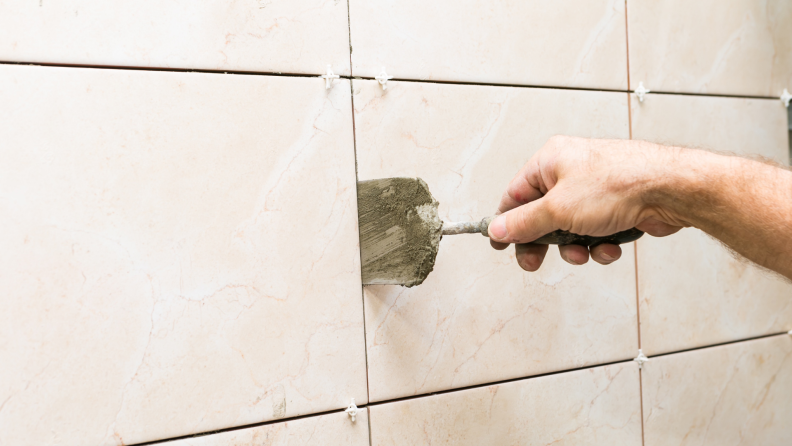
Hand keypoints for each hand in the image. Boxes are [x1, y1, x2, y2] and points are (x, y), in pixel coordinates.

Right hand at [488, 136, 686, 270]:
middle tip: (534, 262)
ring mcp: (593, 189)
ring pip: (569, 228)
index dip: (506, 221)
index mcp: (550, 161)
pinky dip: (599, 244)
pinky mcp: (614, 206)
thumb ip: (524, 223)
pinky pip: (594, 231)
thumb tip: (498, 229)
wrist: (671, 189)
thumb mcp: (558, 209)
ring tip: (584, 252)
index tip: (500, 244)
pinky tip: (610, 246)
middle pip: (541, 215)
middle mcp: (570, 171)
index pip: (515, 195)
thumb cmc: (620, 183)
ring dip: (575, 246)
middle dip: (543, 242)